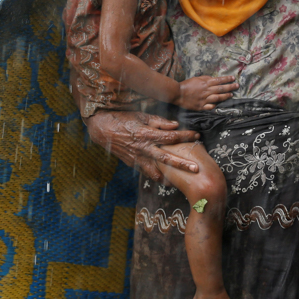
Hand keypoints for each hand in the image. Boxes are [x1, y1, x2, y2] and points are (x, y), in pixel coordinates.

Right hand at [83, 110, 199, 180]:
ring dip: (169, 178)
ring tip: (181, 182)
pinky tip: (165, 180)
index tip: (196, 135)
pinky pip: (147, 173)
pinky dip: (156, 177)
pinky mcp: (133, 164)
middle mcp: (143, 148)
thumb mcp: (141, 116)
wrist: (102, 129)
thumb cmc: (122, 119)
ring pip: (156, 172)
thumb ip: (159, 122)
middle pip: (167, 158)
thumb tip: (175, 125)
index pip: (171, 136)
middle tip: (196, 169)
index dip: (185, 136)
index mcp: (147, 134)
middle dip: (182, 164)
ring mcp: (137, 158)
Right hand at [176, 75, 237, 109]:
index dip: (227, 79)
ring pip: (218, 98)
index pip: (219, 80)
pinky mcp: (201, 107)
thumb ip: (205, 78)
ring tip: (232, 95)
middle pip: (221, 89)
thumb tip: (213, 79)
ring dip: (226, 96)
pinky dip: (215, 106)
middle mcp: (206, 91)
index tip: (233, 78)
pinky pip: (210, 107)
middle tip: (237, 86)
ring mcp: (204, 100)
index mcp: (205, 83)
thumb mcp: (196, 78)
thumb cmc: (186, 85)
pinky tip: (219, 105)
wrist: (177, 93)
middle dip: (230, 87)